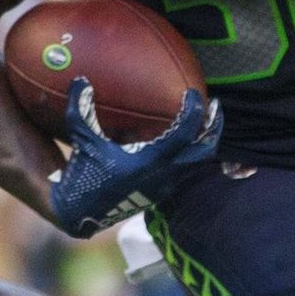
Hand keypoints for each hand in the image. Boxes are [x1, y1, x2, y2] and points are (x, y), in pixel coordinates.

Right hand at [48, 80, 220, 237]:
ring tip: (203, 121)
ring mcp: (165, 186)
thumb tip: (80, 80)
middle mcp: (164, 175)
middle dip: (213, 127)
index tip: (193, 93)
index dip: (193, 111)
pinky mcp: (160, 192)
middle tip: (214, 106)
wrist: (81, 215)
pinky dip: (188, 152)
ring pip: (197, 163)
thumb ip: (81, 109)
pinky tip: (179, 140)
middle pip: (204, 151)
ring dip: (203, 141)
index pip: (185, 133)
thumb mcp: (83, 141)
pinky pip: (184, 169)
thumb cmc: (84, 176)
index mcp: (150, 161)